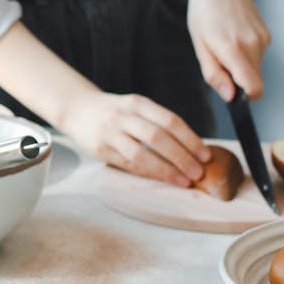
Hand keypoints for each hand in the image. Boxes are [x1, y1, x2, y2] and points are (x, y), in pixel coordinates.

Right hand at [59, 88, 210, 187]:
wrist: (78, 109)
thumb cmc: (114, 112)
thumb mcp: (136, 108)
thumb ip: (157, 123)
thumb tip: (191, 149)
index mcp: (138, 103)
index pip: (170, 121)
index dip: (190, 139)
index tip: (205, 155)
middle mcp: (124, 116)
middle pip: (158, 137)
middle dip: (182, 157)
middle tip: (199, 172)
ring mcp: (111, 133)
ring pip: (142, 153)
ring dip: (166, 169)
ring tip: (184, 180)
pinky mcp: (101, 150)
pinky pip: (128, 164)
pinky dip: (148, 173)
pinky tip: (162, 179)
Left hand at [187, 0, 270, 101]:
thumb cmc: (205, 10)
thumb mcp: (199, 44)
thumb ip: (213, 73)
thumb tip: (229, 96)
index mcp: (233, 49)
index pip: (254, 88)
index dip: (245, 98)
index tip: (233, 94)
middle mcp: (253, 45)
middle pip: (255, 81)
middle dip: (238, 80)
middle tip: (220, 61)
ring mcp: (263, 39)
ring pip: (256, 69)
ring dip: (241, 65)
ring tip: (224, 44)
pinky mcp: (267, 35)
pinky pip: (257, 56)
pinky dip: (246, 54)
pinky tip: (234, 37)